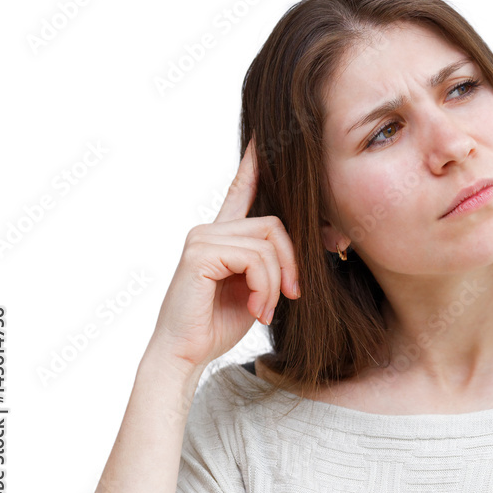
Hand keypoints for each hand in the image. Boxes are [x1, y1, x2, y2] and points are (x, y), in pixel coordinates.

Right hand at [147, 135, 299, 369]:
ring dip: (275, 283)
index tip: (263, 137)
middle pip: (274, 225)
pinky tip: (254, 308)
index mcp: (221, 235)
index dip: (252, 164)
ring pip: (268, 244)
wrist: (185, 355)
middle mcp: (209, 230)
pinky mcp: (201, 253)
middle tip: (290, 295)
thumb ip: (270, 263)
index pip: (239, 191)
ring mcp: (202, 238)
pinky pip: (255, 259)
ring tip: (264, 308)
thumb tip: (308, 245)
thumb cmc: (218, 325)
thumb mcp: (256, 288)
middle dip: (290, 263)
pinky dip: (264, 287)